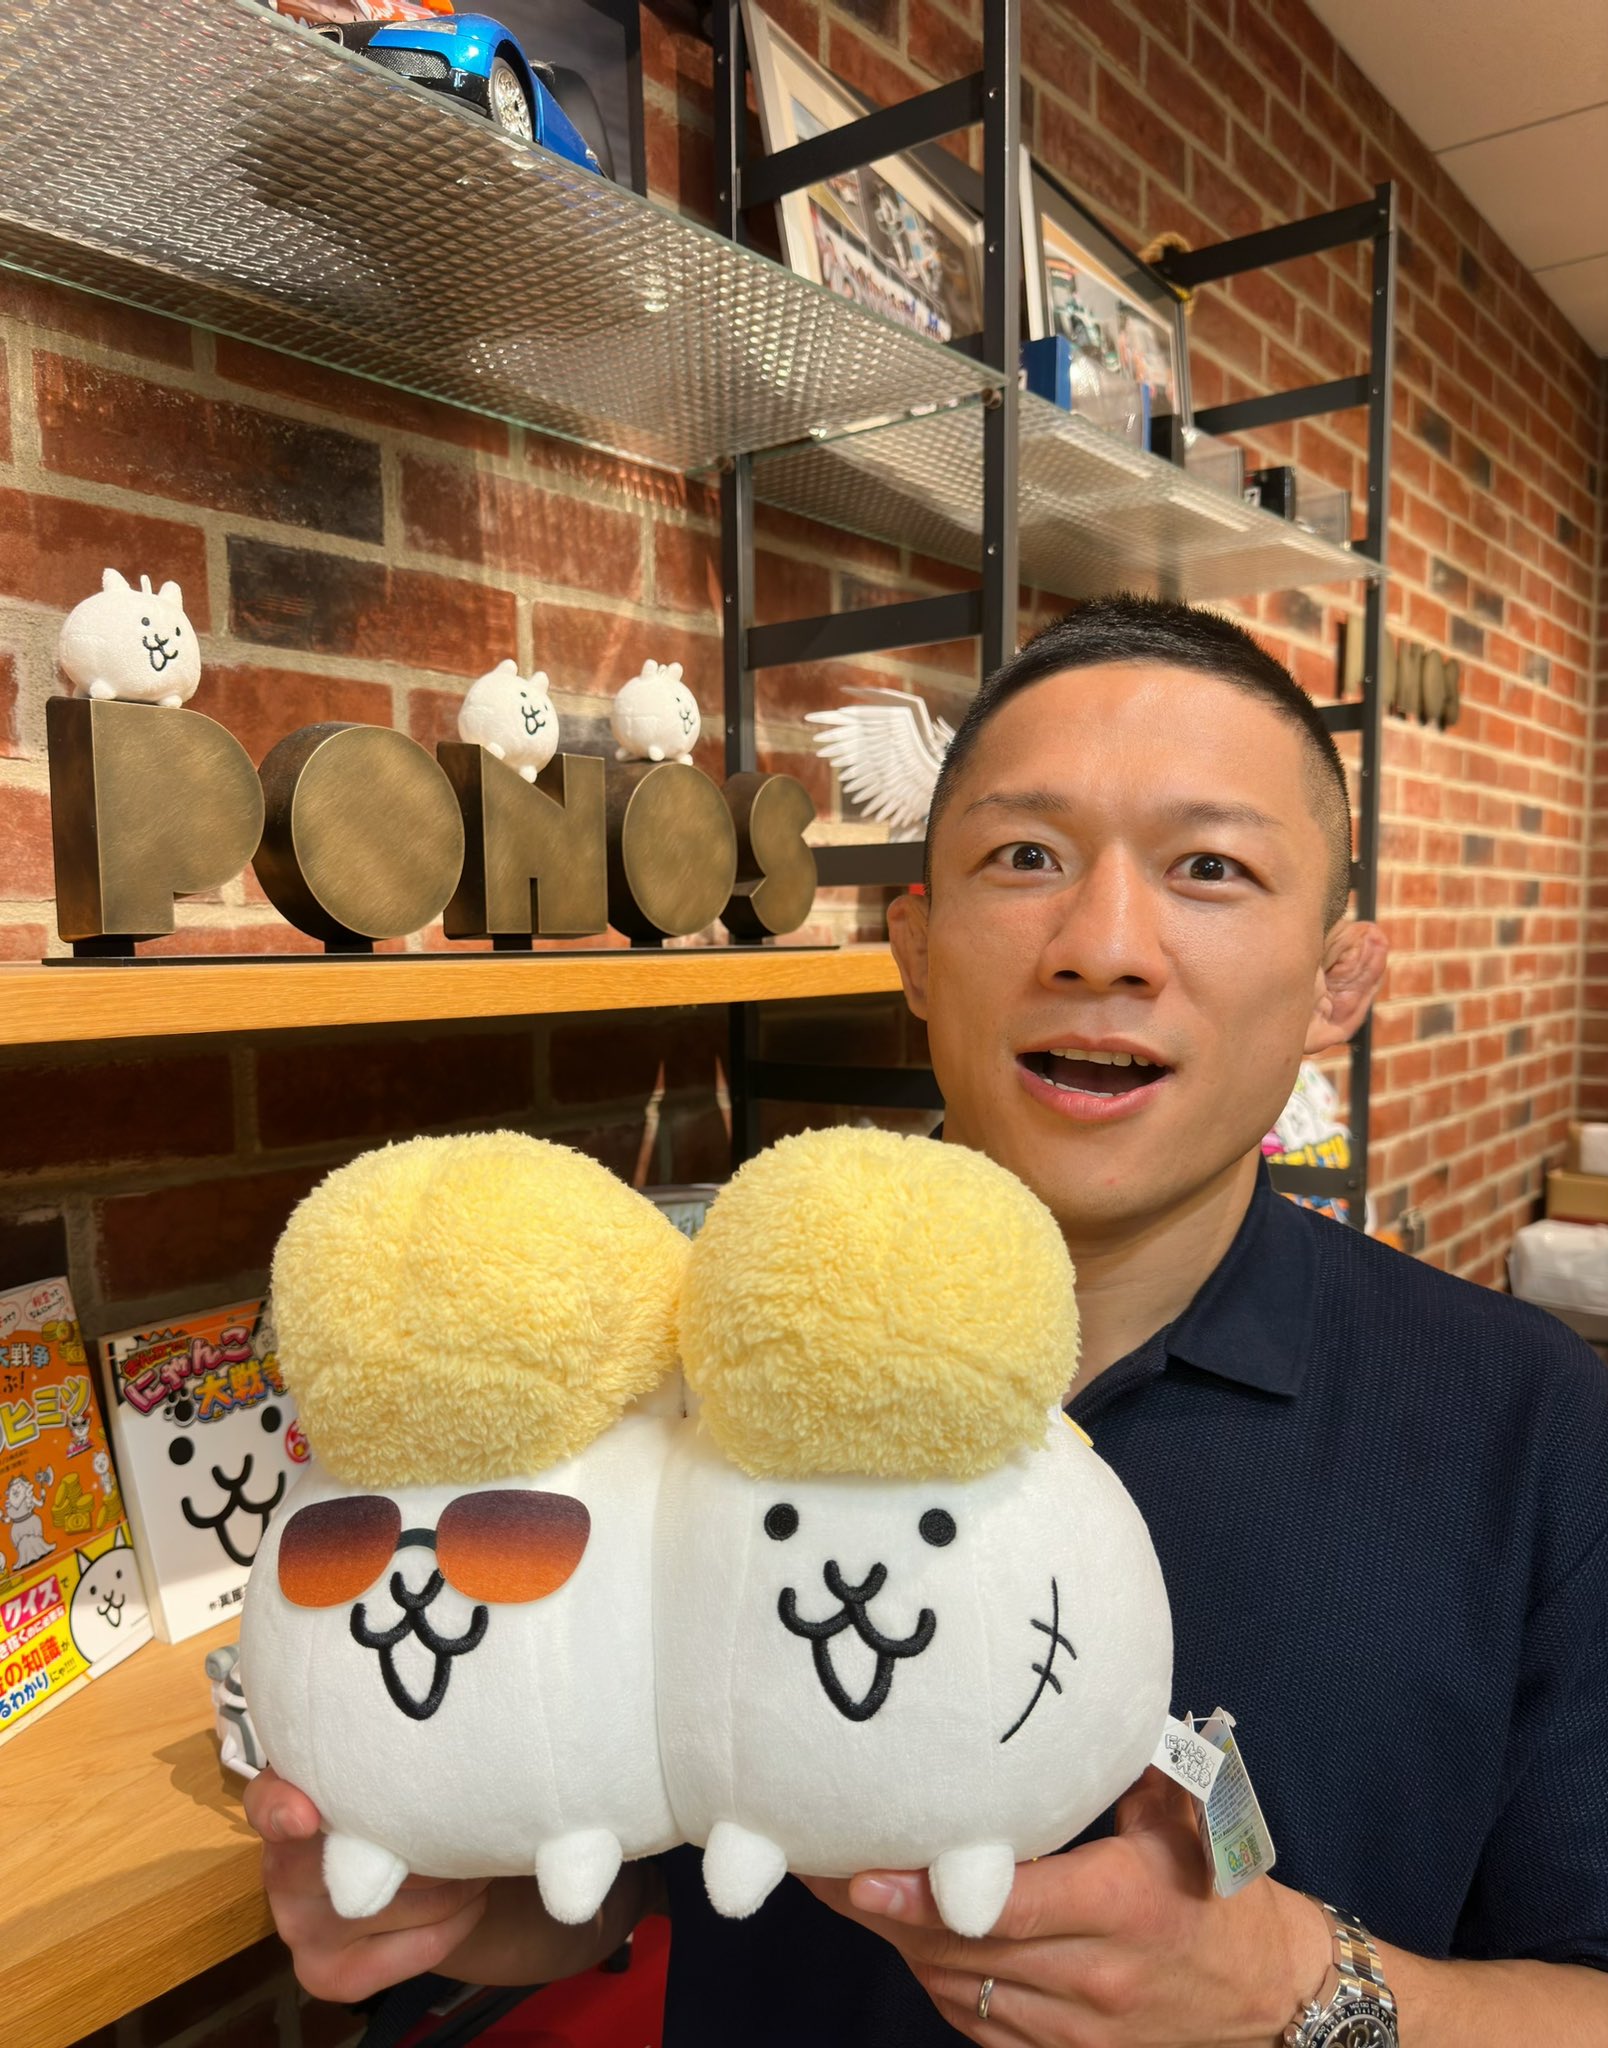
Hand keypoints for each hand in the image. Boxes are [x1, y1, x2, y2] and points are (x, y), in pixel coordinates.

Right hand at [244, 1766, 490, 2003]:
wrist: (406, 1880)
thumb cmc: (392, 1804)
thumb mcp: (380, 1770)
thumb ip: (380, 1755)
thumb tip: (433, 1729)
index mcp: (285, 1803)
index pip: (267, 1802)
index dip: (282, 1807)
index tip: (305, 1816)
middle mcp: (280, 1871)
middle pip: (366, 1852)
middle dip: (430, 1834)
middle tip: (466, 1818)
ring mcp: (300, 1930)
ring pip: (410, 1897)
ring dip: (461, 1872)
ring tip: (472, 1849)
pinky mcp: (331, 1976)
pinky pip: (420, 1944)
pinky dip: (462, 1917)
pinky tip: (471, 1897)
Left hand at [802, 1768, 1328, 2046]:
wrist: (1272, 2001)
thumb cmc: (1220, 1894)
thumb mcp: (1186, 1819)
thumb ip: (1122, 1766)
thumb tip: (1068, 1701)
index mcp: (1122, 1906)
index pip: (1005, 1909)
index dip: (925, 1894)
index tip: (861, 1868)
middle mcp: (1094, 1977)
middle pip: (959, 1951)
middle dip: (881, 1909)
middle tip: (815, 1862)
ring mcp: (1077, 2032)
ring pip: (955, 1989)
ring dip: (898, 1941)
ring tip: (841, 1888)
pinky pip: (975, 2024)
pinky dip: (935, 1979)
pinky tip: (905, 1934)